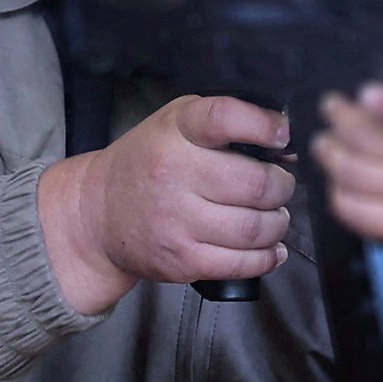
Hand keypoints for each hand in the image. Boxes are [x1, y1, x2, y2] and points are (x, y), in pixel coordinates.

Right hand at [38, 94, 293, 312]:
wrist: (98, 214)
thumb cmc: (148, 161)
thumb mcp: (176, 122)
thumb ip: (224, 120)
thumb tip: (284, 138)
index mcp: (176, 132)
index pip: (224, 118)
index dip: (263, 125)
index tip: (282, 133)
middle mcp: (173, 174)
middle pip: (255, 184)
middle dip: (282, 186)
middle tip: (280, 185)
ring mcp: (176, 222)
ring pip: (255, 228)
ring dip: (278, 223)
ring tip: (274, 215)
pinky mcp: (182, 261)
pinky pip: (241, 263)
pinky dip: (267, 256)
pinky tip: (270, 247)